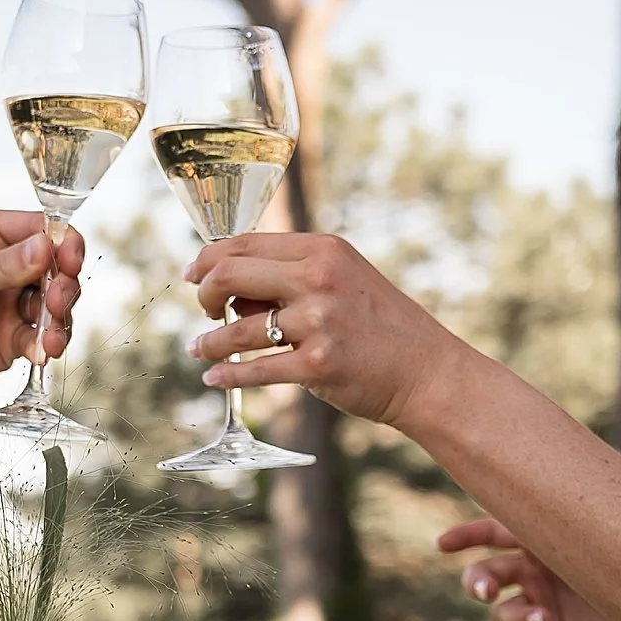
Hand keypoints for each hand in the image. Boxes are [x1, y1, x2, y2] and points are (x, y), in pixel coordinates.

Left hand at [0, 209, 85, 426]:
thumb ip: (2, 266)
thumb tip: (45, 246)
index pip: (41, 228)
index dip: (62, 243)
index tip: (68, 262)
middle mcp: (4, 265)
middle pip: (57, 266)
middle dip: (64, 285)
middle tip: (55, 303)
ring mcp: (9, 302)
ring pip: (56, 304)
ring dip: (61, 319)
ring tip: (50, 337)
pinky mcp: (11, 338)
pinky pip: (42, 336)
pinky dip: (46, 344)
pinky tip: (39, 353)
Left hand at [183, 232, 465, 427]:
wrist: (427, 371)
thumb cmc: (380, 328)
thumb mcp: (343, 282)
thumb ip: (292, 278)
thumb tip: (232, 290)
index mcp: (323, 250)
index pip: (245, 243)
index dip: (208, 259)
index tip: (193, 275)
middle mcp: (319, 278)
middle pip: (231, 274)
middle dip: (205, 295)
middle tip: (205, 313)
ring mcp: (320, 322)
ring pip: (239, 329)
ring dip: (210, 343)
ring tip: (199, 350)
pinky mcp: (319, 365)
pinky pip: (256, 369)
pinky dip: (227, 375)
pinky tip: (213, 377)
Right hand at [436, 518, 620, 620]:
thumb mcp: (601, 537)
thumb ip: (569, 526)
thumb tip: (542, 498)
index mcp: (541, 540)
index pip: (491, 532)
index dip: (463, 537)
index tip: (441, 545)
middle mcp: (534, 571)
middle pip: (485, 575)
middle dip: (476, 582)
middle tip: (486, 591)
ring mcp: (541, 604)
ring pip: (503, 612)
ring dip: (514, 615)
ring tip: (542, 619)